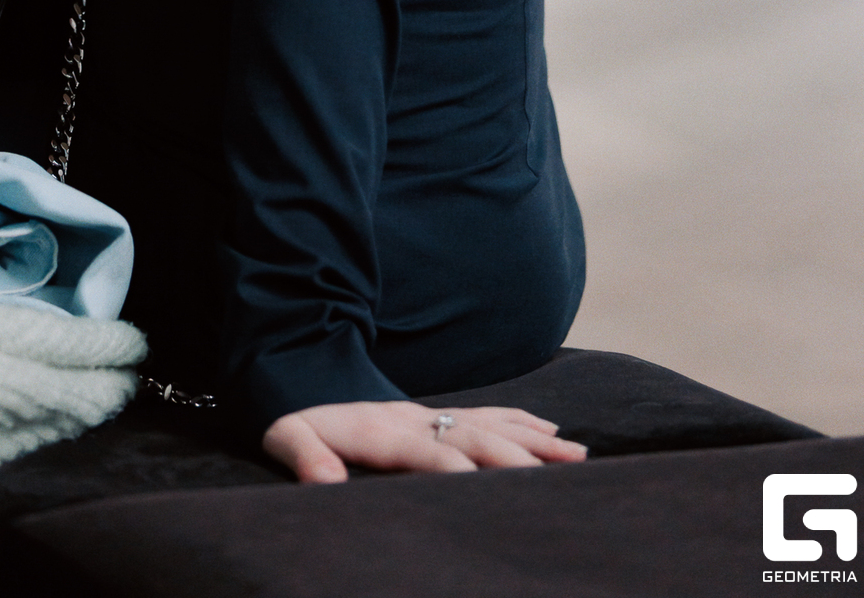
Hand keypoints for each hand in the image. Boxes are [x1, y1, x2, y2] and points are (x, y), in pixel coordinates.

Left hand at [262, 399, 587, 483]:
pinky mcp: (435, 412)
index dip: (457, 467)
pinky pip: (487, 413)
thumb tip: (325, 486)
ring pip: (491, 423)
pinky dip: (522, 421)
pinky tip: (552, 431)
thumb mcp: (286, 436)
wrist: (296, 374)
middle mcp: (414, 416)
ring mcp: (429, 411)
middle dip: (516, 457)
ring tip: (577, 454)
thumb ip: (305, 457)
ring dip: (534, 439)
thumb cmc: (294, 419)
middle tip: (561, 477)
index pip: (427, 450)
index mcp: (380, 429)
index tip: (491, 488)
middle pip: (473, 435)